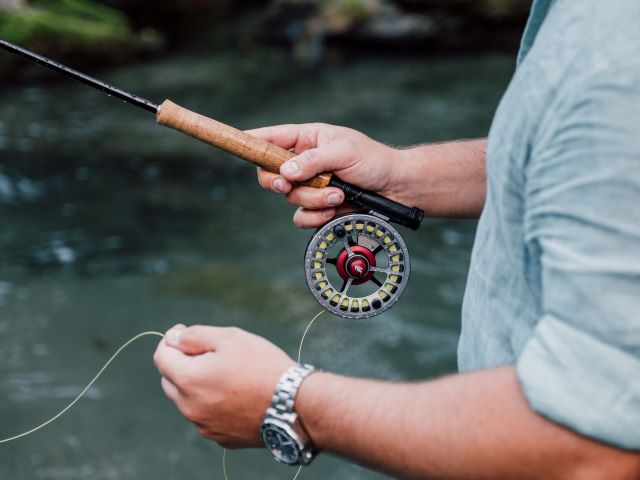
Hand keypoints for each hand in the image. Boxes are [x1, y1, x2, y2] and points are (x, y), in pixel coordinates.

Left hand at [153, 325, 294, 448]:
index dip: (170, 340)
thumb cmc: (263, 366)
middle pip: (170, 380)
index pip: (161, 356)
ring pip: (187, 400)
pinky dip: (212, 403)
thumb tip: (173, 338)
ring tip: (227, 374)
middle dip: (181, 363)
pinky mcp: (220, 437)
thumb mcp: (230, 337)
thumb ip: (195, 336)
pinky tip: (236, 394)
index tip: (183, 332)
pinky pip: (205, 416)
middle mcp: (189, 407)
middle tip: (208, 352)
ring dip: (196, 385)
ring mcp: (204, 426)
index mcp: (188, 380)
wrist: (294, 405)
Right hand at [248, 123, 401, 227]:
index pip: (270, 138)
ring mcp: (310, 185)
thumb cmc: (373, 161)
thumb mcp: (344, 151)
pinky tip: (335, 209)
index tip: (236, 144)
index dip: (251, 141)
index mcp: (307, 139)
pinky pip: (301, 217)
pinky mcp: (318, 207)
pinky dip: (316, 216)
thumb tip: (284, 172)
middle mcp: (303, 162)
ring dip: (313, 199)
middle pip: (270, 174)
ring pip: (289, 198)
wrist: (396, 189)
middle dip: (281, 182)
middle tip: (289, 184)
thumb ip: (312, 160)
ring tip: (338, 194)